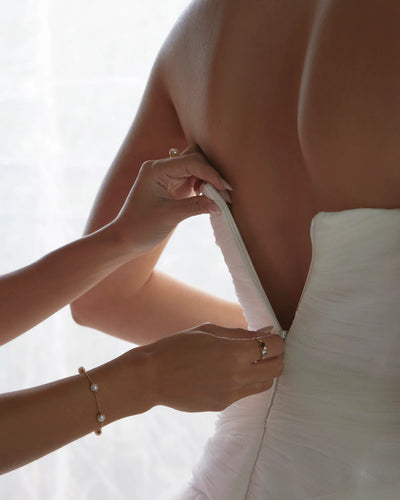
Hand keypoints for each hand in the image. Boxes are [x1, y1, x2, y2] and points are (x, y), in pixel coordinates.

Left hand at [110, 144, 231, 255]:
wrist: (126, 238)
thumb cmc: (141, 227)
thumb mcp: (170, 216)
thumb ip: (196, 206)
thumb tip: (220, 204)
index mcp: (156, 169)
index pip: (191, 162)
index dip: (211, 174)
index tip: (225, 189)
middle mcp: (162, 168)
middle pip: (195, 158)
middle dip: (211, 173)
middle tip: (224, 194)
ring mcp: (168, 175)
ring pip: (196, 166)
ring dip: (209, 179)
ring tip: (218, 196)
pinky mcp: (174, 185)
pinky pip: (194, 178)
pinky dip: (204, 185)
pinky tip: (209, 197)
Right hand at [144, 323, 284, 411]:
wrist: (152, 377)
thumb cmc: (177, 346)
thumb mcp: (209, 331)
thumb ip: (241, 332)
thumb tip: (266, 330)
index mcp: (234, 352)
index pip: (274, 346)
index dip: (276, 339)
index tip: (269, 335)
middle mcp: (238, 375)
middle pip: (277, 369)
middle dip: (277, 356)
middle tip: (265, 348)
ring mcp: (231, 394)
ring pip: (264, 384)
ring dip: (264, 371)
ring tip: (249, 361)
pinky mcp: (222, 405)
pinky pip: (244, 394)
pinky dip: (245, 382)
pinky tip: (228, 372)